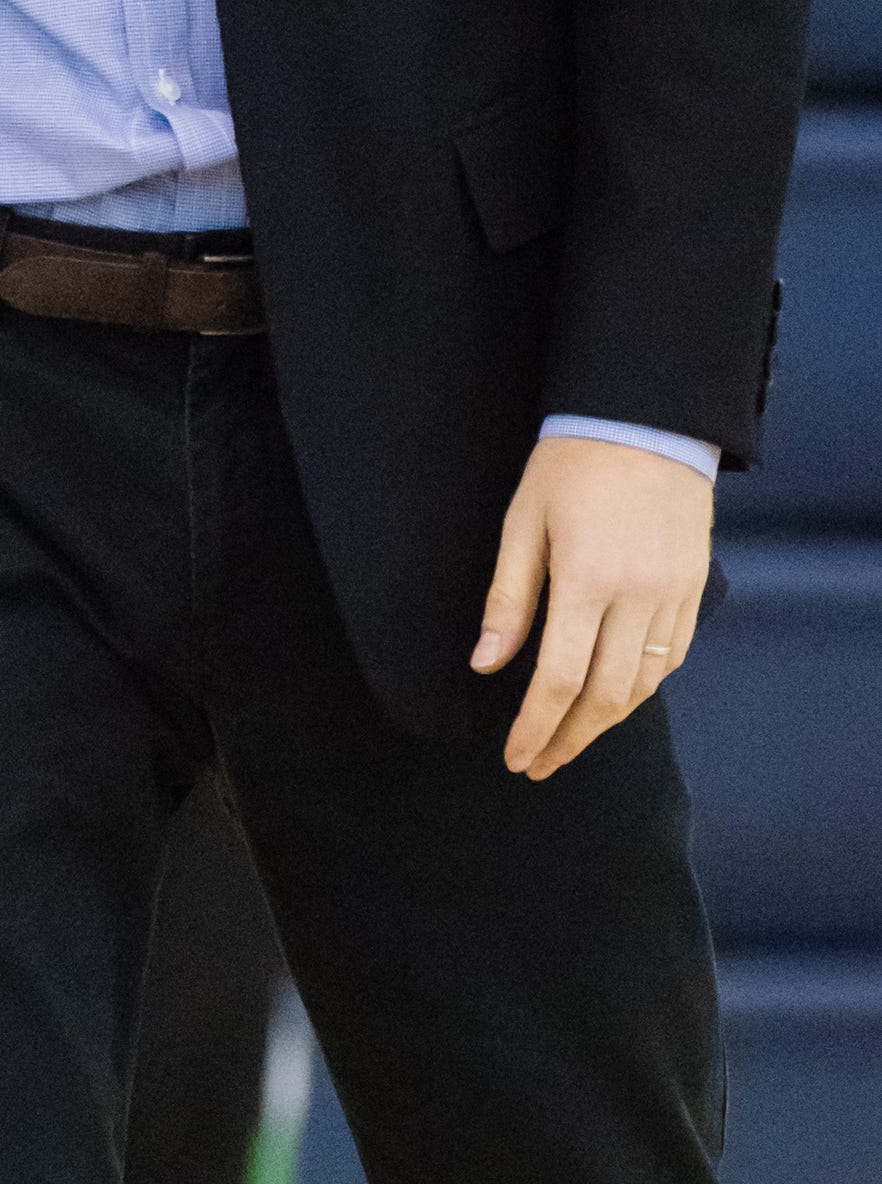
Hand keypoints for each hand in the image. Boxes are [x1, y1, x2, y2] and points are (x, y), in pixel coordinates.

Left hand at [473, 437, 713, 779]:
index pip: (560, 678)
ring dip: (606, 722)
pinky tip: (614, 698)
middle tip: (539, 763)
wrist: (646, 419)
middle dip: (570, 738)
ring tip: (570, 740)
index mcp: (588, 579)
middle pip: (606, 696)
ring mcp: (674, 596)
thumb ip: (509, 599)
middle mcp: (638, 598)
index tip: (517, 757)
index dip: (537, 726)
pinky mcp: (695, 590)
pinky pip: (672, 659)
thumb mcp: (523, 522)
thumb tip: (487, 664)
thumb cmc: (571, 464)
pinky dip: (642, 688)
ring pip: (643, 685)